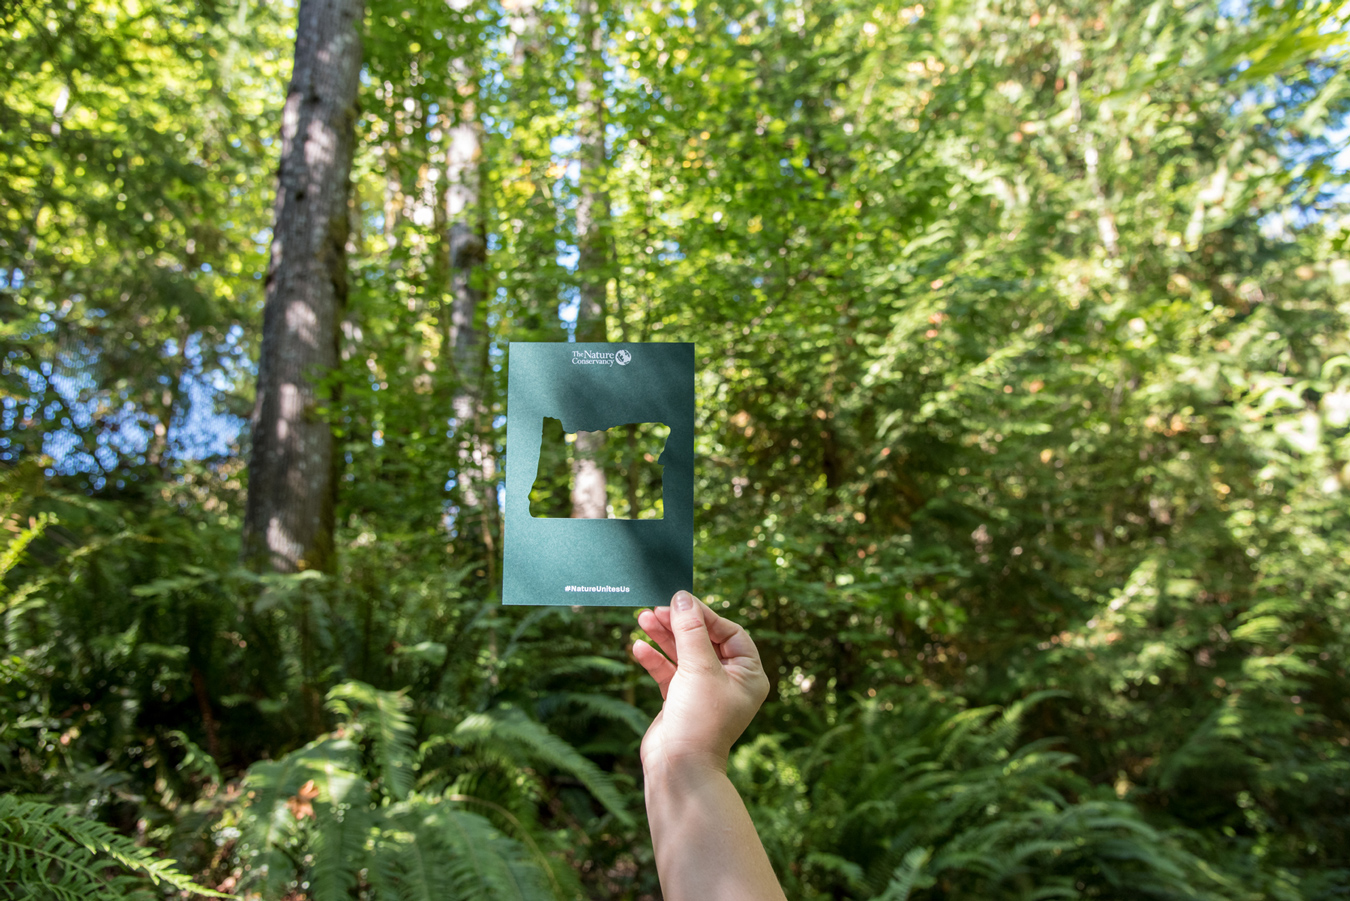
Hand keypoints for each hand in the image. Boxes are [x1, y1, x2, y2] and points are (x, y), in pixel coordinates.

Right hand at [633, 591, 769, 776]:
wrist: (679, 768)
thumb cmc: (700, 720)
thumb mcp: (698, 669)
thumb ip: (691, 631)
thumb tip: (682, 598)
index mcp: (748, 674)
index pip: (730, 632)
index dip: (705, 615)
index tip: (679, 601)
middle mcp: (729, 681)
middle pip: (704, 640)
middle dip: (679, 624)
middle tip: (656, 608)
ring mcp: (703, 691)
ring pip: (683, 654)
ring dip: (663, 637)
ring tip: (642, 618)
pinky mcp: (680, 701)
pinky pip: (668, 672)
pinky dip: (654, 659)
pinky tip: (638, 648)